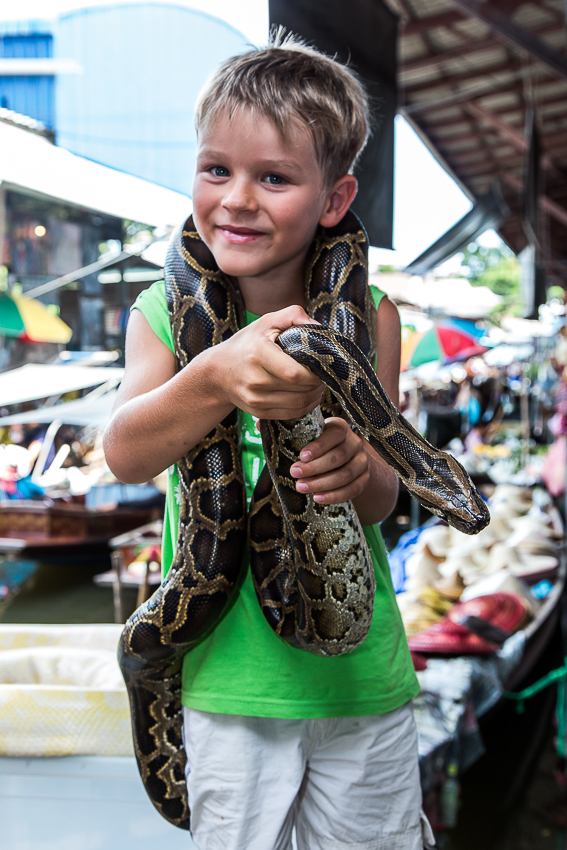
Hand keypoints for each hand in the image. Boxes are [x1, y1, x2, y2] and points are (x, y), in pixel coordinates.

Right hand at [212, 305, 323, 419]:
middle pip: (301, 390)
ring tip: (317, 383)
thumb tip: (319, 328)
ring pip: (299, 404)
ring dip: (315, 395)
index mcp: (258, 354)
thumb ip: (294, 315)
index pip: (295, 373)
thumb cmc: (247, 344)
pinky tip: (308, 395)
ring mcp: (255, 399)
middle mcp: (255, 380)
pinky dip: (306, 406)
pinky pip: (291, 414)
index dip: (315, 372)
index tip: (322, 363)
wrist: (218, 371)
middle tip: (323, 373)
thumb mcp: (267, 321)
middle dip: (319, 382)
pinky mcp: (258, 412)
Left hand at [289, 417, 369, 504]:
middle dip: (315, 468)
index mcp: (340, 428)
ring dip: (322, 483)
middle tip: (295, 474)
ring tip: (302, 487)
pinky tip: (318, 498)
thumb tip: (260, 424)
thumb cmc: (318, 446)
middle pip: (339, 456)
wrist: (345, 461)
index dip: (319, 446)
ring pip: (346, 475)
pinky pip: (353, 489)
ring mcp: (362, 462)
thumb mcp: (309, 436)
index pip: (334, 434)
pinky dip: (335, 496)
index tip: (301, 456)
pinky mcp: (364, 479)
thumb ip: (289, 432)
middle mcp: (355, 443)